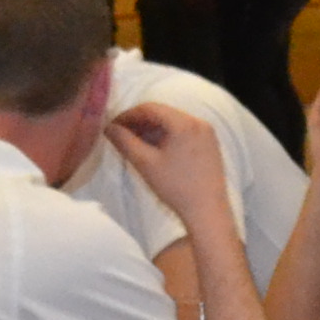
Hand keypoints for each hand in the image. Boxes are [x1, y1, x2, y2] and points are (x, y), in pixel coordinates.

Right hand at [104, 102, 229, 228]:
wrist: (207, 211)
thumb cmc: (176, 187)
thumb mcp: (145, 163)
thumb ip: (124, 141)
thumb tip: (108, 127)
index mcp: (185, 123)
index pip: (150, 108)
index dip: (128, 115)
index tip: (113, 126)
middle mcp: (199, 122)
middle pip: (163, 113)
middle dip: (140, 122)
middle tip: (122, 135)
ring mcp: (208, 133)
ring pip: (173, 123)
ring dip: (153, 130)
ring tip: (135, 143)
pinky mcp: (211, 145)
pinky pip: (184, 132)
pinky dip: (167, 136)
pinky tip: (155, 149)